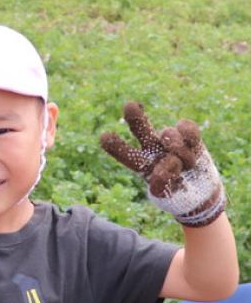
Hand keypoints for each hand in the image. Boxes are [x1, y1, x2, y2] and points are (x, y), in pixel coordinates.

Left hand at [100, 101, 225, 226]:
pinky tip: (192, 146)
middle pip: (141, 129)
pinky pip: (186, 128)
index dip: (116, 146)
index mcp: (140, 163)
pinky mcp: (189, 138)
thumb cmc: (174, 197)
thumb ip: (163, 182)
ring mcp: (170, 141)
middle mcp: (152, 149)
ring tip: (184, 166)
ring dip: (178, 150)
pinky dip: (189, 136)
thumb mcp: (164, 195)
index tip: (104, 137)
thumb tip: (169, 162)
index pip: (125, 153)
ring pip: (169, 134)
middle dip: (136, 117)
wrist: (198, 195)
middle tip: (130, 105)